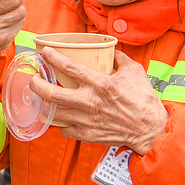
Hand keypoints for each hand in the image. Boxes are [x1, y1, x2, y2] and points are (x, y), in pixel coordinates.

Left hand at [30, 49, 166, 155]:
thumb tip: (110, 49)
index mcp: (100, 84)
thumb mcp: (134, 71)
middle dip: (36, 84)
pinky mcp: (87, 135)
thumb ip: (119, 58)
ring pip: (53, 114)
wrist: (150, 130)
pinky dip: (59, 122)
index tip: (44, 52)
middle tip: (33, 78)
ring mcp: (86, 120)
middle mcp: (89, 102)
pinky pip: (63, 129)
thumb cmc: (144, 100)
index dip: (52, 57)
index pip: (69, 67)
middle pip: (51, 94)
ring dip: (43, 104)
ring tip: (40, 97)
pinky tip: (59, 115)